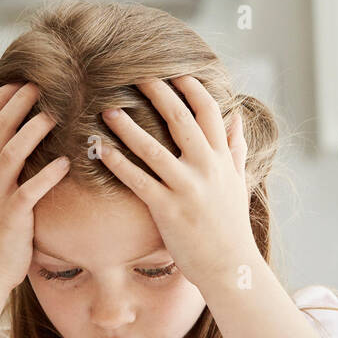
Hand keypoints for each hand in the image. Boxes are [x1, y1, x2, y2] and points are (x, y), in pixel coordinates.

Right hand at [0, 81, 68, 296]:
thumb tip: (11, 137)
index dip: (2, 96)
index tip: (21, 78)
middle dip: (21, 102)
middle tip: (44, 83)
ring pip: (12, 151)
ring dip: (35, 129)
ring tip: (58, 113)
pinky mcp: (11, 216)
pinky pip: (31, 189)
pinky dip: (49, 174)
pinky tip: (67, 162)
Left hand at [98, 75, 255, 290]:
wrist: (230, 267)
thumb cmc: (230, 226)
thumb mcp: (239, 181)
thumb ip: (235, 147)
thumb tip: (236, 115)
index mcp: (222, 158)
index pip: (208, 111)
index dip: (190, 88)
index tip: (172, 70)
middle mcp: (206, 168)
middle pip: (180, 119)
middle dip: (157, 93)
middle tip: (134, 74)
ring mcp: (186, 188)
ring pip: (153, 147)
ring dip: (127, 126)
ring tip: (107, 109)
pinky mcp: (167, 209)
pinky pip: (137, 179)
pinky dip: (117, 162)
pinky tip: (99, 149)